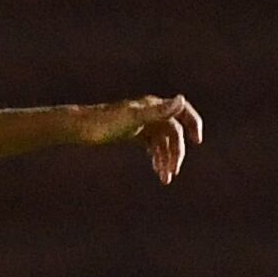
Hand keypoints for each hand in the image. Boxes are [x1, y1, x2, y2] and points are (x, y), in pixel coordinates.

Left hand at [81, 95, 203, 184]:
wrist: (80, 128)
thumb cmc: (104, 122)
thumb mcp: (133, 118)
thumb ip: (158, 111)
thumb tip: (181, 99)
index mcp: (153, 106)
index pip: (182, 112)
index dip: (193, 124)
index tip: (197, 142)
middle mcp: (150, 113)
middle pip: (173, 133)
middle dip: (175, 153)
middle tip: (173, 172)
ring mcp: (141, 124)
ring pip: (162, 143)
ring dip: (166, 159)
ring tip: (165, 178)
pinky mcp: (133, 134)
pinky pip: (152, 146)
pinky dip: (156, 158)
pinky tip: (158, 171)